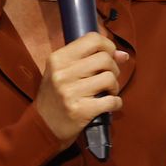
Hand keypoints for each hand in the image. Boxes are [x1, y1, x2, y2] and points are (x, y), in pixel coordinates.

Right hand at [36, 33, 128, 147]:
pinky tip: (109, 104)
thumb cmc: (56, 96)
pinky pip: (111, 101)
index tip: (108, 55)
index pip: (92, 39)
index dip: (107, 46)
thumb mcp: (64, 72)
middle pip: (105, 59)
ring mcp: (70, 92)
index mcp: (58, 59)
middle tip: (107, 78)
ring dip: (114, 87)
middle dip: (113, 69)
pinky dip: (116, 103)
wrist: (43, 126)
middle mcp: (62, 73)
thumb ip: (91, 59)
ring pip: (110, 78)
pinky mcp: (80, 111)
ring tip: (107, 92)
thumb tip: (122, 54)